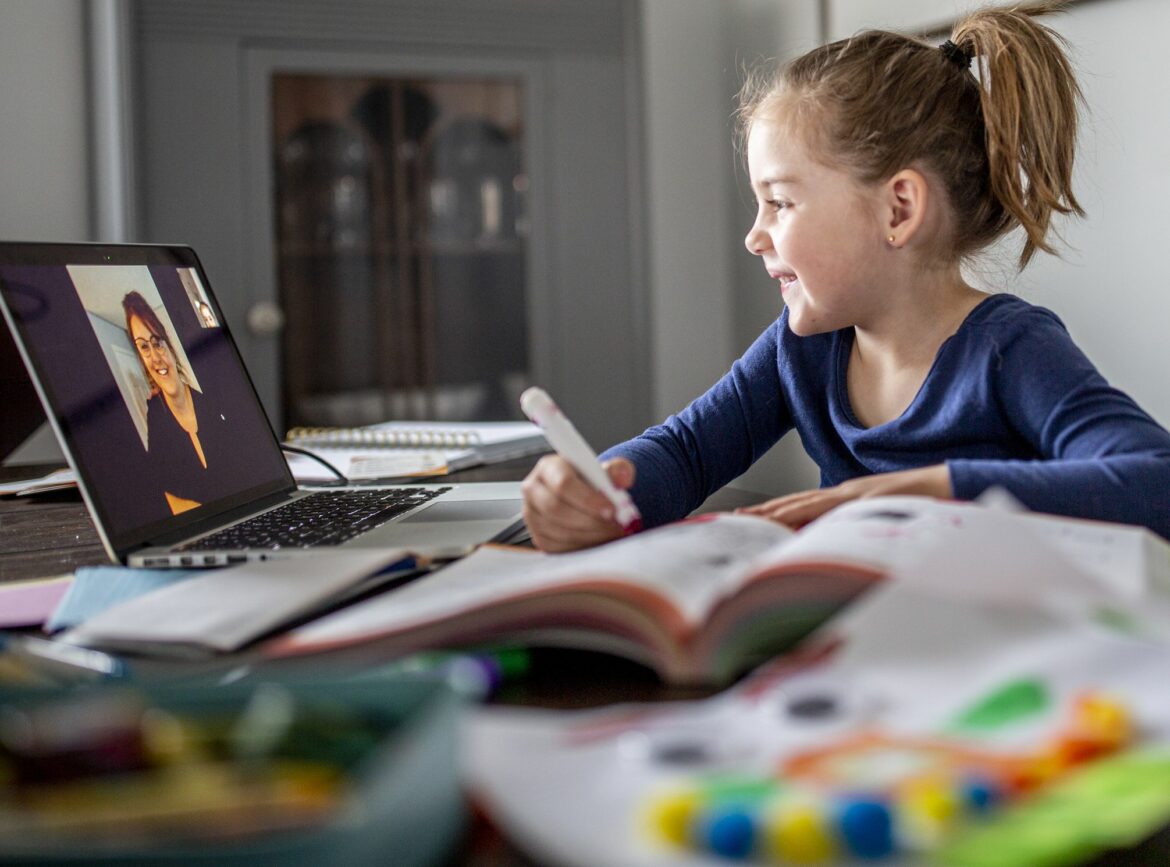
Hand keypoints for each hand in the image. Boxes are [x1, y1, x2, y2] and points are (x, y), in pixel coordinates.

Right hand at [521, 455, 635, 551]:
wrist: (586, 499)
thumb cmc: (593, 482)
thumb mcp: (607, 470)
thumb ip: (618, 470)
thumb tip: (623, 478)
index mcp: (549, 467)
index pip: (563, 483)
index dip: (588, 498)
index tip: (611, 510)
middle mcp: (533, 489)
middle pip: (557, 509)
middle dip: (591, 520)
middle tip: (616, 525)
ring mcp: (532, 515)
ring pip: (559, 531)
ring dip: (591, 535)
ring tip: (612, 531)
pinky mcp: (538, 537)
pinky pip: (559, 548)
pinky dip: (583, 546)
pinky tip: (599, 539)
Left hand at [736, 465, 951, 528]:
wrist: (948, 483)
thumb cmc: (915, 504)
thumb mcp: (877, 517)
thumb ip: (853, 527)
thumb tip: (831, 546)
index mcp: (844, 499)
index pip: (801, 506)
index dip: (774, 512)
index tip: (749, 520)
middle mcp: (845, 493)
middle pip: (798, 502)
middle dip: (767, 511)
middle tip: (738, 518)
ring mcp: (857, 494)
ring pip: (812, 502)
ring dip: (783, 510)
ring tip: (758, 517)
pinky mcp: (873, 497)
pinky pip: (841, 507)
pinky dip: (819, 512)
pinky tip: (802, 516)